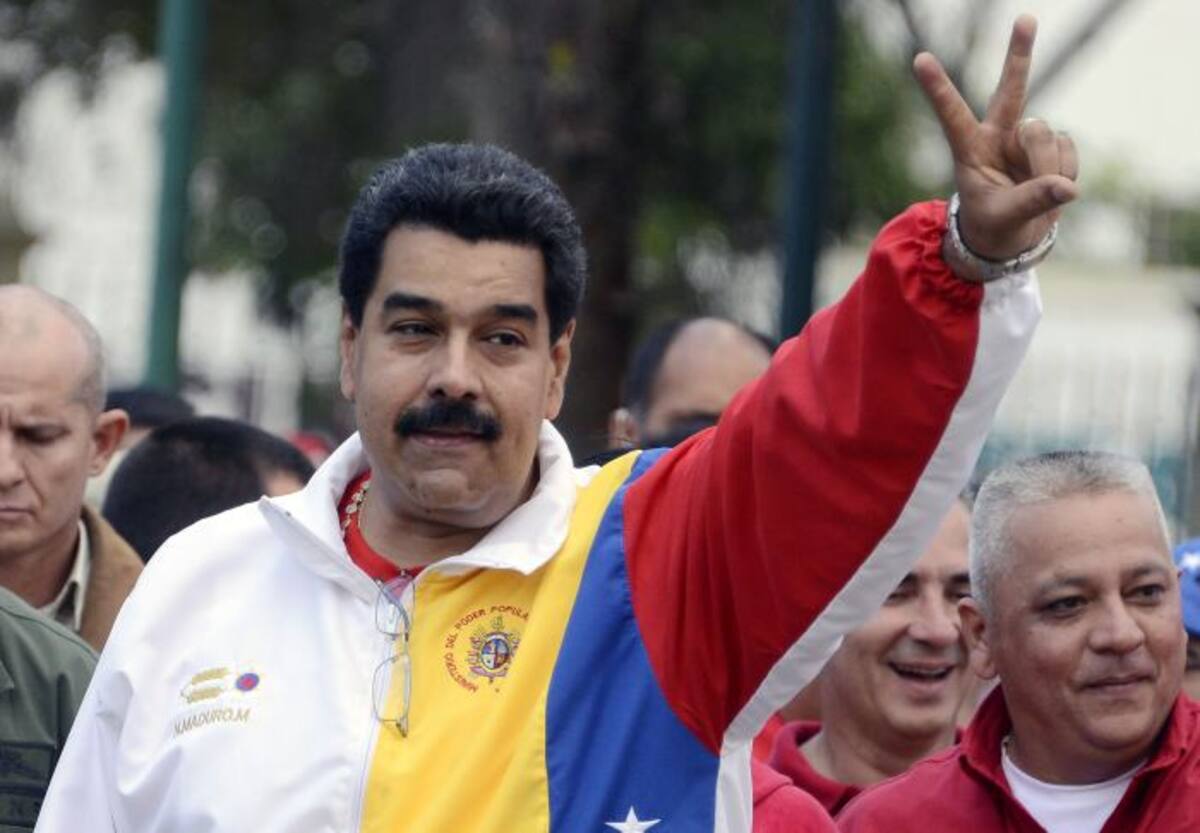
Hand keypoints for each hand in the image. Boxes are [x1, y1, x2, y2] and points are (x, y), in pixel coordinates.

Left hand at [914, 15, 1078, 260]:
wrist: (1013, 236)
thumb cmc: (994, 226)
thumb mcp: (1005, 219)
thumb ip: (1032, 202)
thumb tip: (1067, 188)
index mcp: (969, 149)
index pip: (951, 115)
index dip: (938, 89)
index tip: (919, 59)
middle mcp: (998, 135)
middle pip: (1011, 89)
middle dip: (1019, 54)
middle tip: (1025, 18)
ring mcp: (1026, 137)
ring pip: (1044, 134)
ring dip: (1045, 166)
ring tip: (1034, 189)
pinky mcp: (1053, 143)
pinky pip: (1067, 149)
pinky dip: (1064, 172)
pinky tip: (1052, 185)